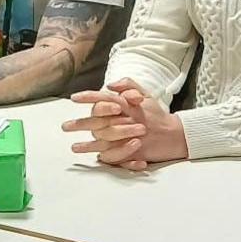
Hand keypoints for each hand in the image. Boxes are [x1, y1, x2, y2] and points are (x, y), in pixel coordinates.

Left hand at [63, 79, 185, 169]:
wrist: (175, 135)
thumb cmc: (157, 114)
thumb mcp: (145, 94)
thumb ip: (128, 84)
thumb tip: (110, 84)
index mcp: (128, 105)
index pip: (105, 98)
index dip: (89, 97)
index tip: (73, 98)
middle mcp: (127, 120)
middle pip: (99, 122)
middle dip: (81, 124)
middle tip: (65, 127)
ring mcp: (130, 137)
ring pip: (104, 141)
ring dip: (87, 145)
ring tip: (73, 146)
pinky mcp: (134, 152)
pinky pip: (115, 155)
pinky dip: (104, 156)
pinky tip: (93, 157)